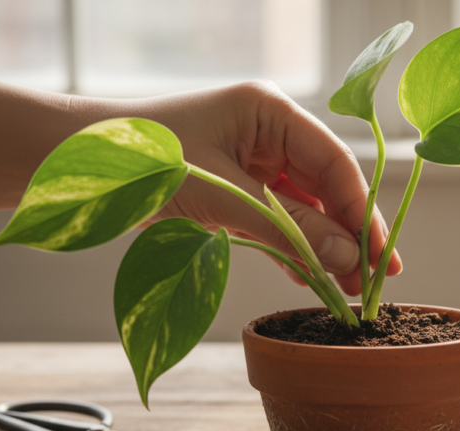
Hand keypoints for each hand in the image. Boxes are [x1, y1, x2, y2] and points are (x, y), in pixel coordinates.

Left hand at [127, 81, 400, 296]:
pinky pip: (279, 221)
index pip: (333, 162)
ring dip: (325, 248)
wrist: (80, 169)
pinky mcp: (239, 189)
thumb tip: (346, 258)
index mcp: (269, 111)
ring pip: (306, 208)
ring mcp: (254, 161)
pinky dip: (294, 249)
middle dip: (349, 234)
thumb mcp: (221, 197)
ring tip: (348, 289)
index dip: (361, 210)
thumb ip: (286, 228)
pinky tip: (311, 278)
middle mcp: (269, 132)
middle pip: (327, 186)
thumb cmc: (143, 162)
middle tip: (376, 278)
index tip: (379, 254)